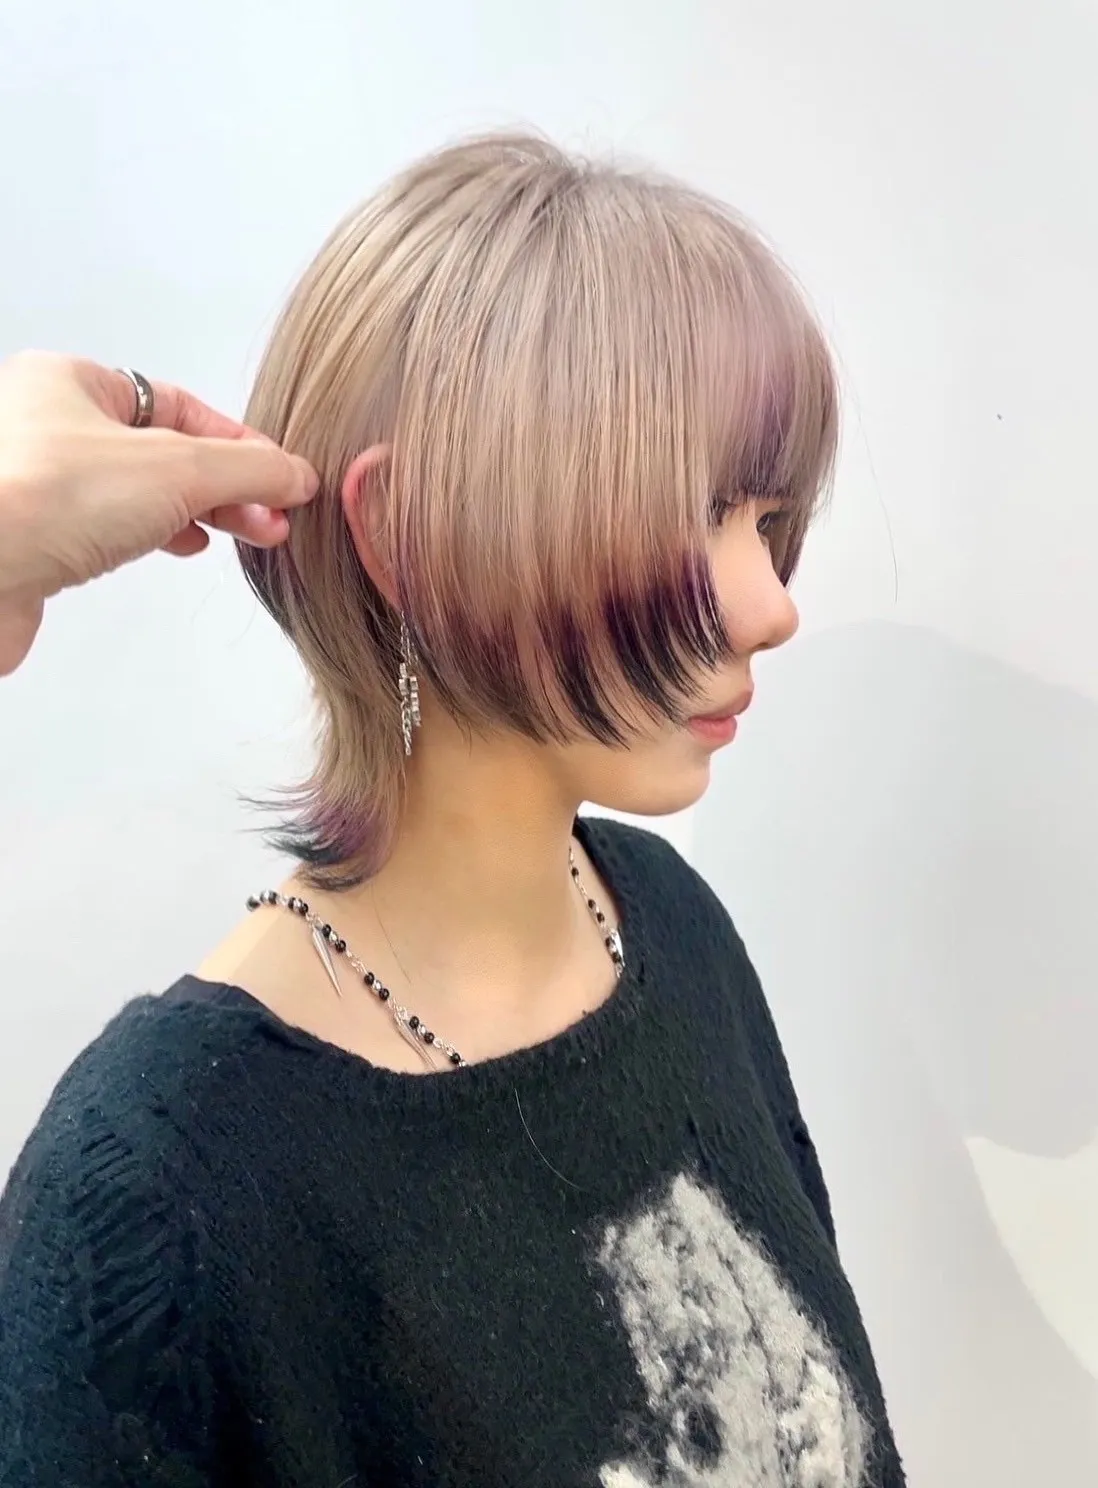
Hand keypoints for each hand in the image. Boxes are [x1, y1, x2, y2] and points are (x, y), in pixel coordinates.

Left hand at [0, 350, 318, 675]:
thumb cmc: (47, 498)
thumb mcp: (178, 468)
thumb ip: (250, 470)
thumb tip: (296, 474)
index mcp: (72, 382)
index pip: (179, 405)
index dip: (239, 442)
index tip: (282, 477)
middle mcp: (49, 424)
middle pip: (165, 450)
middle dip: (228, 486)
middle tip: (272, 518)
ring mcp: (39, 485)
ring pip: (140, 491)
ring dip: (197, 512)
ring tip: (244, 536)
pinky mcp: (34, 539)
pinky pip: (110, 528)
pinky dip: (155, 536)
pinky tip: (181, 547)